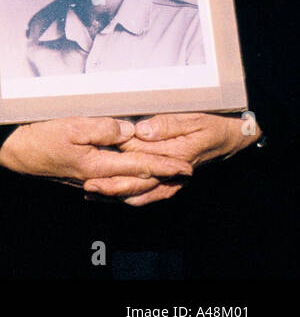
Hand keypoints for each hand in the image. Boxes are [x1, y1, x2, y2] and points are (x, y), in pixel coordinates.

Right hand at [0, 117, 192, 206]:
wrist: (15, 152)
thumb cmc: (41, 137)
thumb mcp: (72, 126)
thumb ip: (104, 127)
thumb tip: (129, 130)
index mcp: (99, 166)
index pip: (141, 166)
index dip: (166, 166)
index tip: (187, 167)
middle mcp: (98, 178)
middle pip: (138, 181)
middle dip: (163, 178)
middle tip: (185, 173)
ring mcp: (90, 181)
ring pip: (127, 185)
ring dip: (148, 182)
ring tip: (165, 176)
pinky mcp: (82, 179)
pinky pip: (113, 185)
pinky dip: (129, 183)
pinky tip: (132, 180)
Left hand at [86, 113, 260, 205]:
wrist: (228, 140)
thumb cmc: (211, 126)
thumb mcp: (193, 119)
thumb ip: (168, 124)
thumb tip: (142, 130)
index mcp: (173, 157)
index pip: (140, 158)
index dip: (117, 159)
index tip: (97, 159)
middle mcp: (170, 173)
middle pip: (137, 183)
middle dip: (111, 185)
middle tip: (87, 186)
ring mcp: (169, 181)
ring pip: (139, 193)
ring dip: (116, 195)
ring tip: (91, 194)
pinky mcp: (168, 183)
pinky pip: (146, 195)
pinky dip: (128, 197)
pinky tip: (109, 197)